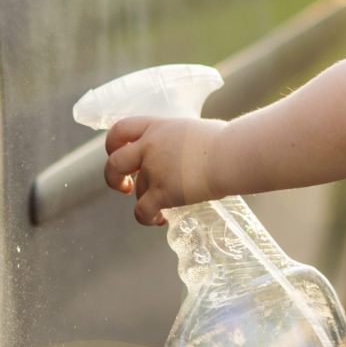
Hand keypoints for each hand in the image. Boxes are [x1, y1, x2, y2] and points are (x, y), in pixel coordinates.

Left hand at [102, 115, 227, 223]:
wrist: (232, 155)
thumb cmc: (225, 140)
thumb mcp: (193, 129)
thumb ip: (177, 140)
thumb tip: (182, 151)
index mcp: (157, 127)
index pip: (121, 130)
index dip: (113, 144)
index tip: (119, 154)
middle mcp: (150, 147)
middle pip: (114, 163)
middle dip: (113, 177)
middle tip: (124, 185)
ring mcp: (154, 170)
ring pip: (138, 191)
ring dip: (148, 199)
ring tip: (164, 206)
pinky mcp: (162, 192)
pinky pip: (142, 212)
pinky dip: (148, 218)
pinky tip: (160, 219)